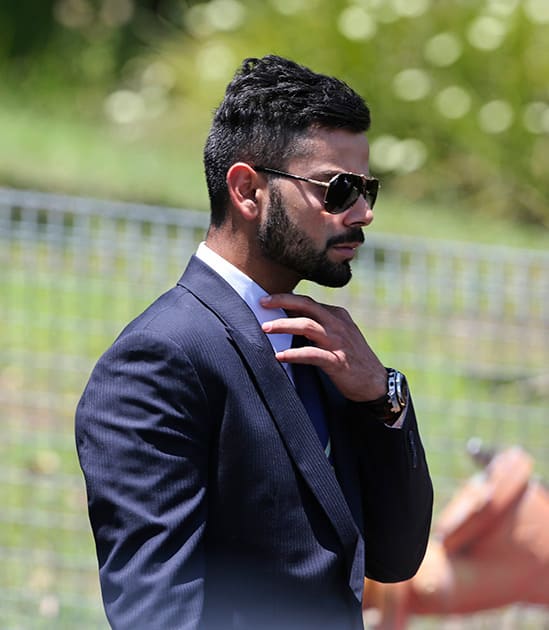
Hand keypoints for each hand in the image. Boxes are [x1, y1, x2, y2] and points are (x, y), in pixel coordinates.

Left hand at [260, 293, 386, 401]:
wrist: (376, 383)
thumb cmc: (352, 358)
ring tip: (265, 328)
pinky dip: (294, 354)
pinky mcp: (337, 361)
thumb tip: (290, 317)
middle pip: (306, 306)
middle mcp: (338, 325)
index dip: (286, 298)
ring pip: (307, 326)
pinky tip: (279, 356)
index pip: (308, 301)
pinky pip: (311, 355)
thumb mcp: (338, 335)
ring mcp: (338, 342)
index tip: (267, 299)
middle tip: (262, 303)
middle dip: (282, 301)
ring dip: (284, 325)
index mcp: (337, 315)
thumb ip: (319, 325)